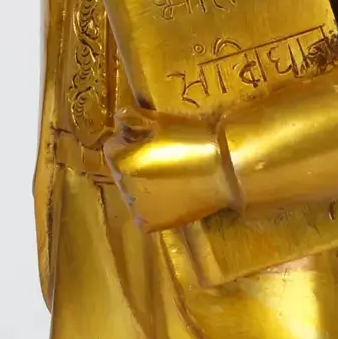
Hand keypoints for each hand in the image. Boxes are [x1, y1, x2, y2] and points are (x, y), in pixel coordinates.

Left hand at [104, 109, 237, 230]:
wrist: (224, 172)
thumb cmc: (194, 141)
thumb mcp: (161, 122)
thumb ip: (132, 118)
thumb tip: (118, 115)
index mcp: (120, 157)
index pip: (113, 147)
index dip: (130, 142)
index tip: (148, 141)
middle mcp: (121, 184)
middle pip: (122, 170)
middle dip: (135, 165)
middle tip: (162, 161)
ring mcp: (134, 207)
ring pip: (132, 193)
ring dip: (143, 186)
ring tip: (169, 180)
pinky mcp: (148, 224)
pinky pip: (143, 215)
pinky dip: (153, 209)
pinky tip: (170, 198)